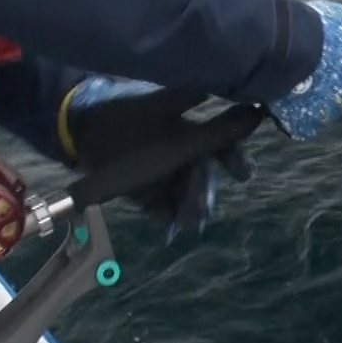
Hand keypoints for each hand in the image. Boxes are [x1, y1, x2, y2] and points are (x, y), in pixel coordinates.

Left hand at [63, 77, 253, 241]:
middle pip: (204, 177)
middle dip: (208, 192)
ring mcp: (165, 176)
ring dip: (192, 209)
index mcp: (190, 131)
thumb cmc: (129, 118)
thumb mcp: (172, 117)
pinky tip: (171, 230)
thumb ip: (215, 126)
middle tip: (206, 206)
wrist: (85, 132)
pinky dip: (169, 221)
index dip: (235, 159)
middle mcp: (181, 155)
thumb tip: (256, 112)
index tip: (245, 174)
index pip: (222, 146)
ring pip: (187, 197)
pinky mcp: (147, 196)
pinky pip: (165, 211)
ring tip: (192, 221)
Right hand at [266, 0, 341, 140]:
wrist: (280, 47)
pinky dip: (297, 111)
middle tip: (317, 70)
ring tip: (295, 79)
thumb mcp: (335, 14)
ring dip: (317, 97)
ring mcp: (331, 112)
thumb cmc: (310, 28)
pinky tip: (285, 95)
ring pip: (328, 108)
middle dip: (338, 84)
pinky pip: (305, 121)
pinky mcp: (308, 125)